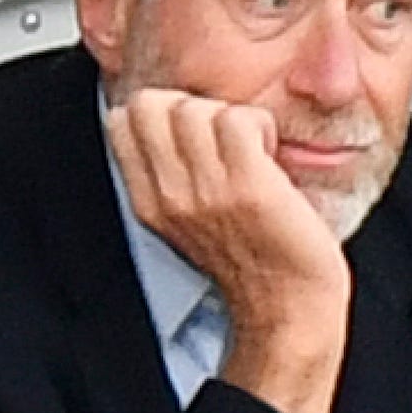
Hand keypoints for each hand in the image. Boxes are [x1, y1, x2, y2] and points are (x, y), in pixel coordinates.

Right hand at [108, 89, 350, 412]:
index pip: (122, 120)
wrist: (289, 308)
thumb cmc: (255, 264)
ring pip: (194, 107)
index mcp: (150, 203)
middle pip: (150, 104)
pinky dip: (260, 126)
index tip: (198, 137)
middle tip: (225, 141)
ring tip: (252, 151)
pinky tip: (271, 157)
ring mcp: (206, 192)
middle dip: (191, 107)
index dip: (163, 112)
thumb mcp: (192, 220)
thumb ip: (174, 175)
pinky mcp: (248, 188)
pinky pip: (238, 119)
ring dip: (230, 117)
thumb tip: (178, 119)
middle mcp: (170, 196)